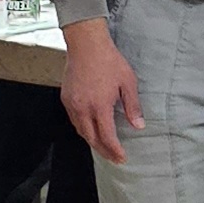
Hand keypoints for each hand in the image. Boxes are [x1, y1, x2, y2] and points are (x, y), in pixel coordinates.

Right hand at [59, 17, 142, 164]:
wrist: (86, 45)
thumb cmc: (108, 60)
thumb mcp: (128, 82)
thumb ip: (132, 106)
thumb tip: (138, 125)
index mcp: (100, 106)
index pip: (107, 137)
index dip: (115, 150)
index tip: (122, 157)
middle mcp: (83, 108)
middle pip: (92, 139)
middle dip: (103, 151)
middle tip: (114, 157)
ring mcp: (72, 104)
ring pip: (81, 131)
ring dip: (92, 141)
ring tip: (103, 146)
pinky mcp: (66, 98)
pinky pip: (74, 120)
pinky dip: (83, 129)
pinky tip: (91, 128)